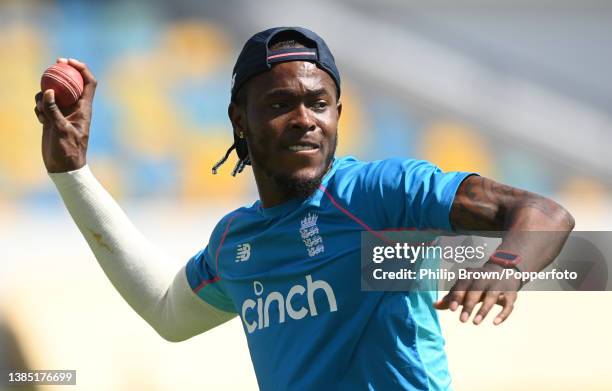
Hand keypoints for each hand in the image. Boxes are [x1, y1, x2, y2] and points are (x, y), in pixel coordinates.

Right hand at [35, 58, 96, 172]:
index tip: (68, 61)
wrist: (64, 167)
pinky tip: (41, 120)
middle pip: (69, 83)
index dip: (81, 69)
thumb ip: (53, 110)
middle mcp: (75, 108)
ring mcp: (63, 113)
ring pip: (53, 93)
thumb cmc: (68, 151)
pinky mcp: (52, 119)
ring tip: (43, 111)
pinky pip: (44, 106)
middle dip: (60, 73)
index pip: (88, 82)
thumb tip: (47, 90)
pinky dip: (40, 108)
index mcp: (84, 108)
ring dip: (44, 96)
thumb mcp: (60, 129)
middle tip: (51, 65)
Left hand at [434, 263, 519, 324]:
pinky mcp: (511, 293)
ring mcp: (499, 284)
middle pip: (476, 290)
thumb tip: (434, 305)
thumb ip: (451, 296)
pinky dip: (503, 313)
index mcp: (470, 274)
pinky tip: (495, 323)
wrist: (504, 270)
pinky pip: (508, 304)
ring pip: (492, 296)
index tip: (452, 309)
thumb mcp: (465, 287)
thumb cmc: (478, 283)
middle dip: (469, 305)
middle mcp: (484, 277)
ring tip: (475, 322)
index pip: (462, 284)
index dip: (457, 296)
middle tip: (462, 320)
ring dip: (484, 309)